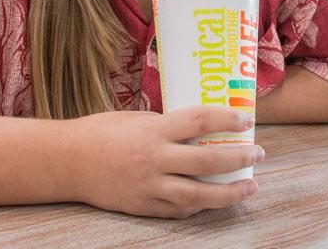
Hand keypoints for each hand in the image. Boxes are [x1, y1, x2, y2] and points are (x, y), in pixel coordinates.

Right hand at [70, 106, 263, 217]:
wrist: (67, 162)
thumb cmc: (102, 132)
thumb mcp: (138, 119)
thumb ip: (168, 125)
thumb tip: (202, 125)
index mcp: (153, 131)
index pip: (199, 120)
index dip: (227, 119)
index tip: (247, 119)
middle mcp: (154, 159)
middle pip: (207, 160)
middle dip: (239, 158)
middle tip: (260, 154)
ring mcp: (149, 187)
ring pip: (199, 194)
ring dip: (229, 192)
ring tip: (250, 187)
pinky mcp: (144, 207)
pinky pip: (180, 209)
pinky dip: (201, 205)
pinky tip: (215, 199)